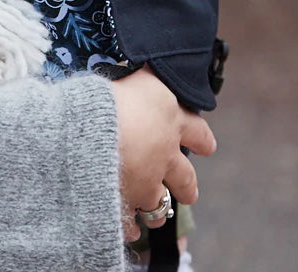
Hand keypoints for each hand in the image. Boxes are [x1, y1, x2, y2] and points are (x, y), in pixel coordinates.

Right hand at [112, 67, 215, 240]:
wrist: (90, 128)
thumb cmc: (108, 94)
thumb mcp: (133, 78)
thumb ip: (143, 82)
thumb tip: (145, 66)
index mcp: (169, 117)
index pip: (196, 130)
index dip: (202, 139)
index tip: (207, 146)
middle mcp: (165, 153)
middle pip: (185, 177)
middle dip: (187, 186)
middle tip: (190, 192)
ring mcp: (148, 181)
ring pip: (159, 203)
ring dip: (156, 208)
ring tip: (154, 215)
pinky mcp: (128, 201)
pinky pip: (131, 222)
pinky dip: (128, 226)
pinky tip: (126, 229)